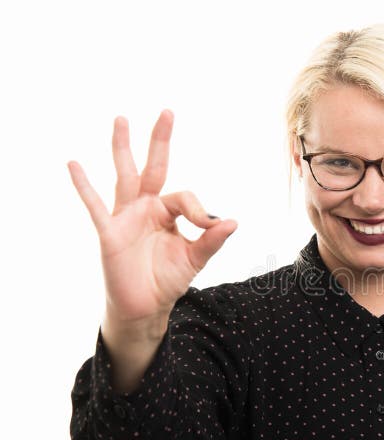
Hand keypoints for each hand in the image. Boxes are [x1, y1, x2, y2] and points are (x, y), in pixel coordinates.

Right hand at [69, 110, 236, 322]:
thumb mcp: (195, 258)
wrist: (145, 306)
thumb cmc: (168, 278)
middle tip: (167, 112)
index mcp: (168, 211)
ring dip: (123, 148)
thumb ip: (211, 240)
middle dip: (160, 140)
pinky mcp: (109, 232)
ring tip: (122, 120)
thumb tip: (233, 222)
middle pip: (154, 167)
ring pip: (125, 176)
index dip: (199, 211)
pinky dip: (84, 186)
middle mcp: (146, 207)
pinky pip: (94, 205)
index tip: (208, 226)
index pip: (185, 198)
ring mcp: (125, 217)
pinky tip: (74, 164)